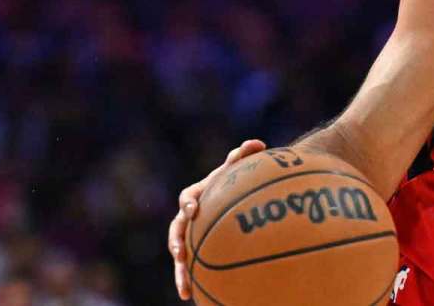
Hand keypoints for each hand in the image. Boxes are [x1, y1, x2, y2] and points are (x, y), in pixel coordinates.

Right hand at [168, 139, 266, 299]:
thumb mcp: (241, 168)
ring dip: (181, 273)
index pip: (187, 196)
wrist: (237, 196)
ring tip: (185, 290)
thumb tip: (256, 143)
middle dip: (177, 242)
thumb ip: (245, 155)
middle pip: (177, 230)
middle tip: (180, 252)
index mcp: (196, 194)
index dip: (188, 202)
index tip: (193, 208)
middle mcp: (189, 216)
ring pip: (181, 256)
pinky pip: (194, 268)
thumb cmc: (238, 181)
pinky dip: (194, 282)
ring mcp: (192, 235)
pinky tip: (197, 299)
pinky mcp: (198, 251)